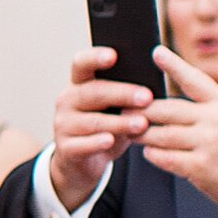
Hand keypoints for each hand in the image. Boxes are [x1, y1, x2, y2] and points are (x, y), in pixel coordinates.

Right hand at [45, 48, 151, 211]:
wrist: (84, 162)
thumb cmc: (108, 127)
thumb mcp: (116, 109)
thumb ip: (128, 97)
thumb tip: (154, 87)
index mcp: (79, 84)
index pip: (82, 64)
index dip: (95, 57)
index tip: (114, 55)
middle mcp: (67, 100)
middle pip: (93, 92)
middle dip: (122, 94)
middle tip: (147, 97)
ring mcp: (63, 125)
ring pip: (93, 121)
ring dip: (118, 122)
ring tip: (142, 124)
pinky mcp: (65, 148)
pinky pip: (83, 144)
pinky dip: (97, 142)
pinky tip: (110, 140)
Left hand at [141, 48, 217, 217]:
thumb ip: (205, 108)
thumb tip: (163, 99)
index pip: (195, 79)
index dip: (174, 65)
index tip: (156, 52)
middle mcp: (217, 121)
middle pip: (167, 109)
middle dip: (141, 110)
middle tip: (123, 107)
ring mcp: (209, 144)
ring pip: (161, 134)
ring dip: (141, 134)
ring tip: (130, 131)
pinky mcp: (200, 167)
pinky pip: (164, 157)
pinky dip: (152, 154)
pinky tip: (148, 151)